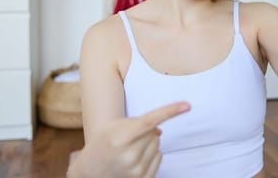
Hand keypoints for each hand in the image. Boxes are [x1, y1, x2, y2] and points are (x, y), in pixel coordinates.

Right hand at [69, 102, 190, 177]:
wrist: (90, 171)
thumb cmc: (103, 144)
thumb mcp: (113, 127)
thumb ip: (136, 123)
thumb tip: (160, 130)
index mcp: (119, 138)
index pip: (149, 121)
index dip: (170, 111)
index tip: (186, 105)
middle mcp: (129, 156)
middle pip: (155, 132)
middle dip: (147, 131)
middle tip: (130, 137)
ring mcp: (136, 170)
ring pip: (159, 145)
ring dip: (149, 143)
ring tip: (131, 149)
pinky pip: (159, 157)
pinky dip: (152, 154)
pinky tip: (136, 158)